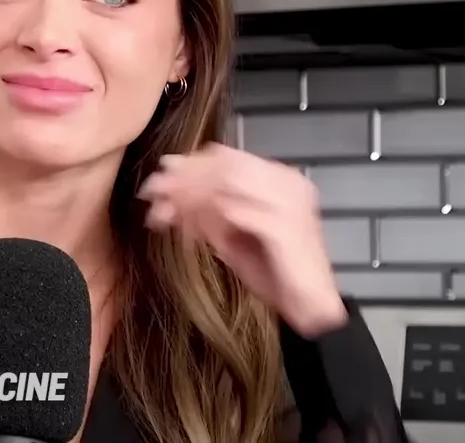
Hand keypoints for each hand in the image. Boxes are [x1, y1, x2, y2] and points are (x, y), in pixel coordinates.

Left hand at [138, 143, 347, 336]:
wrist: (311, 306)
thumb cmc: (275, 272)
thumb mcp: (231, 236)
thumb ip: (207, 212)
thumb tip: (169, 195)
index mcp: (278, 179)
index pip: (227, 158)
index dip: (190, 165)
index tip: (160, 176)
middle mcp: (286, 183)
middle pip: (224, 166)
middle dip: (184, 177)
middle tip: (153, 191)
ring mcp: (289, 202)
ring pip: (228, 182)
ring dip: (191, 194)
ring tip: (164, 209)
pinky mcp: (284, 226)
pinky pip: (235, 212)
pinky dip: (207, 218)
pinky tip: (188, 231)